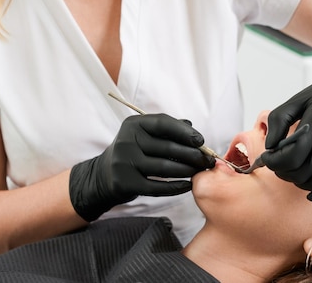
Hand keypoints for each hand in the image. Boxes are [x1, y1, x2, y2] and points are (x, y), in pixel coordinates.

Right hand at [69, 114, 214, 220]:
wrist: (104, 175)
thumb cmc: (132, 151)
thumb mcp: (143, 134)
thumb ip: (166, 128)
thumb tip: (191, 126)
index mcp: (133, 124)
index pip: (163, 123)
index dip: (185, 132)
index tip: (201, 141)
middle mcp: (127, 141)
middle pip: (167, 148)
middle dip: (192, 154)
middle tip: (207, 160)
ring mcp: (125, 163)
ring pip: (165, 168)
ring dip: (187, 170)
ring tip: (200, 171)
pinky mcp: (126, 183)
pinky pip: (157, 187)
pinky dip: (176, 187)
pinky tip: (187, 185)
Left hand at [263, 50, 311, 202]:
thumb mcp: (299, 98)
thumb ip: (279, 120)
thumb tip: (269, 147)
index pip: (288, 157)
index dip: (272, 162)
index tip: (266, 159)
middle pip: (300, 173)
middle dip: (283, 172)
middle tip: (278, 165)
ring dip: (300, 183)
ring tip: (294, 172)